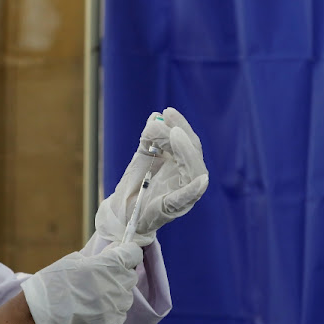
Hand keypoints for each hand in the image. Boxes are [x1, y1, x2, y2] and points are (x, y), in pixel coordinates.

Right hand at [20, 242, 142, 323]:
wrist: (41, 317)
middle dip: (120, 273)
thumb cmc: (54, 283)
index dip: (127, 252)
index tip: (119, 254)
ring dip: (116, 292)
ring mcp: (117, 306)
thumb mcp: (74, 261)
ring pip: (126, 295)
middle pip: (131, 275)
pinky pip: (119, 313)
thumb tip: (113, 252)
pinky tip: (94, 309)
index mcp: (109, 265)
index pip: (134, 253)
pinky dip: (110, 310)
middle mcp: (118, 285)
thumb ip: (98, 257)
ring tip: (94, 295)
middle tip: (101, 276)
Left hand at [95, 107, 208, 245]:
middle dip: (180, 134)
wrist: (122, 211)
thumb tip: (155, 117)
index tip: (166, 112)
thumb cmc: (136, 184)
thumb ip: (149, 139)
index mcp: (182, 165)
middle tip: (167, 120)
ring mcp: (183, 193)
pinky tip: (200, 182)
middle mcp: (187, 178)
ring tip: (174, 134)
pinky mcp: (172, 208)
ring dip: (186, 151)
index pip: (187, 141)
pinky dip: (194, 190)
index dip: (180, 125)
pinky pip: (186, 199)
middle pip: (193, 153)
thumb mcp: (142, 156)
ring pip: (194, 171)